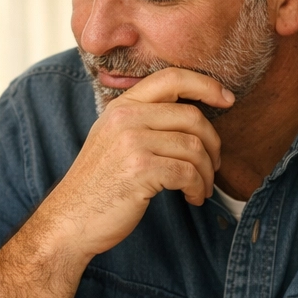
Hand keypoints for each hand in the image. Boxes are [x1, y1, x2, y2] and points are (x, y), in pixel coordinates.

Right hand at [36, 67, 232, 258]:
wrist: (70, 220)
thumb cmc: (98, 185)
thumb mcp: (113, 140)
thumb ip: (143, 121)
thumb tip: (192, 116)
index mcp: (121, 105)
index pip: (172, 77)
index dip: (206, 85)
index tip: (227, 99)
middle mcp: (126, 117)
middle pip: (191, 116)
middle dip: (213, 143)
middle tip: (213, 165)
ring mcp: (132, 142)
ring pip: (194, 146)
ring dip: (206, 172)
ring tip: (202, 187)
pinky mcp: (140, 170)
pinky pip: (188, 172)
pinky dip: (198, 188)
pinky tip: (193, 198)